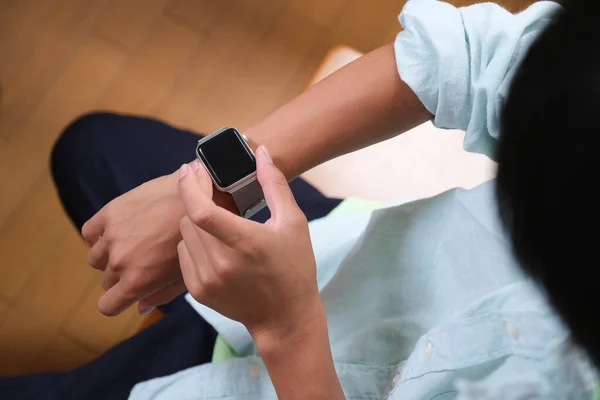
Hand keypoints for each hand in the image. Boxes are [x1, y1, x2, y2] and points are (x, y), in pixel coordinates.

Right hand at [82, 170, 187, 315]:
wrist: (201, 197)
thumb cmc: (200, 238)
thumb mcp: (187, 274)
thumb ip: (162, 294)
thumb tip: (141, 308)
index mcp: (137, 281)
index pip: (107, 306)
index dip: (117, 302)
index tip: (126, 294)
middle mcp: (119, 261)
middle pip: (106, 281)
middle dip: (120, 277)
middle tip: (141, 262)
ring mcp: (112, 235)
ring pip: (95, 258)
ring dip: (108, 255)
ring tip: (131, 244)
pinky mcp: (110, 212)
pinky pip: (89, 232)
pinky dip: (98, 235)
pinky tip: (117, 231)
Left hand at [177, 146, 321, 336]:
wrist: (285, 317)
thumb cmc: (294, 267)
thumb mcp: (292, 222)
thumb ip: (274, 185)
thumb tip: (260, 152)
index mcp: (245, 243)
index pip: (202, 210)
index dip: (190, 186)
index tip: (191, 168)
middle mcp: (221, 263)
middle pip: (189, 218)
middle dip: (196, 198)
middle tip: (210, 189)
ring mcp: (207, 280)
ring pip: (185, 236)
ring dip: (195, 220)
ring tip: (216, 218)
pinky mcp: (198, 292)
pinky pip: (185, 255)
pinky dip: (194, 242)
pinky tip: (213, 242)